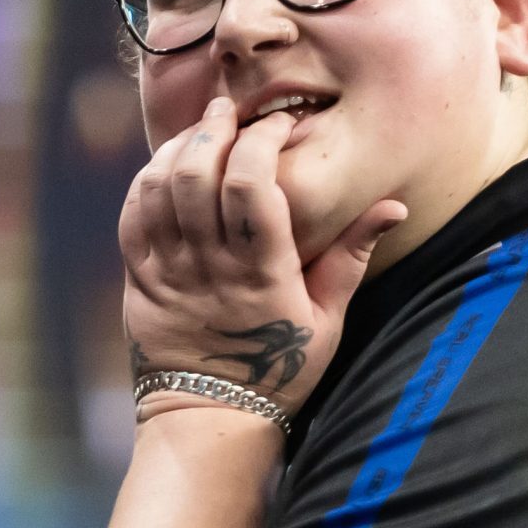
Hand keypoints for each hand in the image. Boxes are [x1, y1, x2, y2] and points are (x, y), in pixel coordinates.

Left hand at [119, 97, 406, 422]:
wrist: (212, 418)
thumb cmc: (282, 369)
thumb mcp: (330, 317)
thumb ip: (354, 255)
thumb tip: (394, 206)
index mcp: (263, 272)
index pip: (254, 185)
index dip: (263, 140)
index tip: (279, 124)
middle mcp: (212, 266)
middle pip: (200, 175)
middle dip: (214, 129)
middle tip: (229, 110)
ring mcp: (170, 272)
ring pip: (161, 189)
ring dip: (177, 149)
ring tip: (198, 132)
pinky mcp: (141, 280)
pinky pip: (132, 217)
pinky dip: (145, 182)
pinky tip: (165, 167)